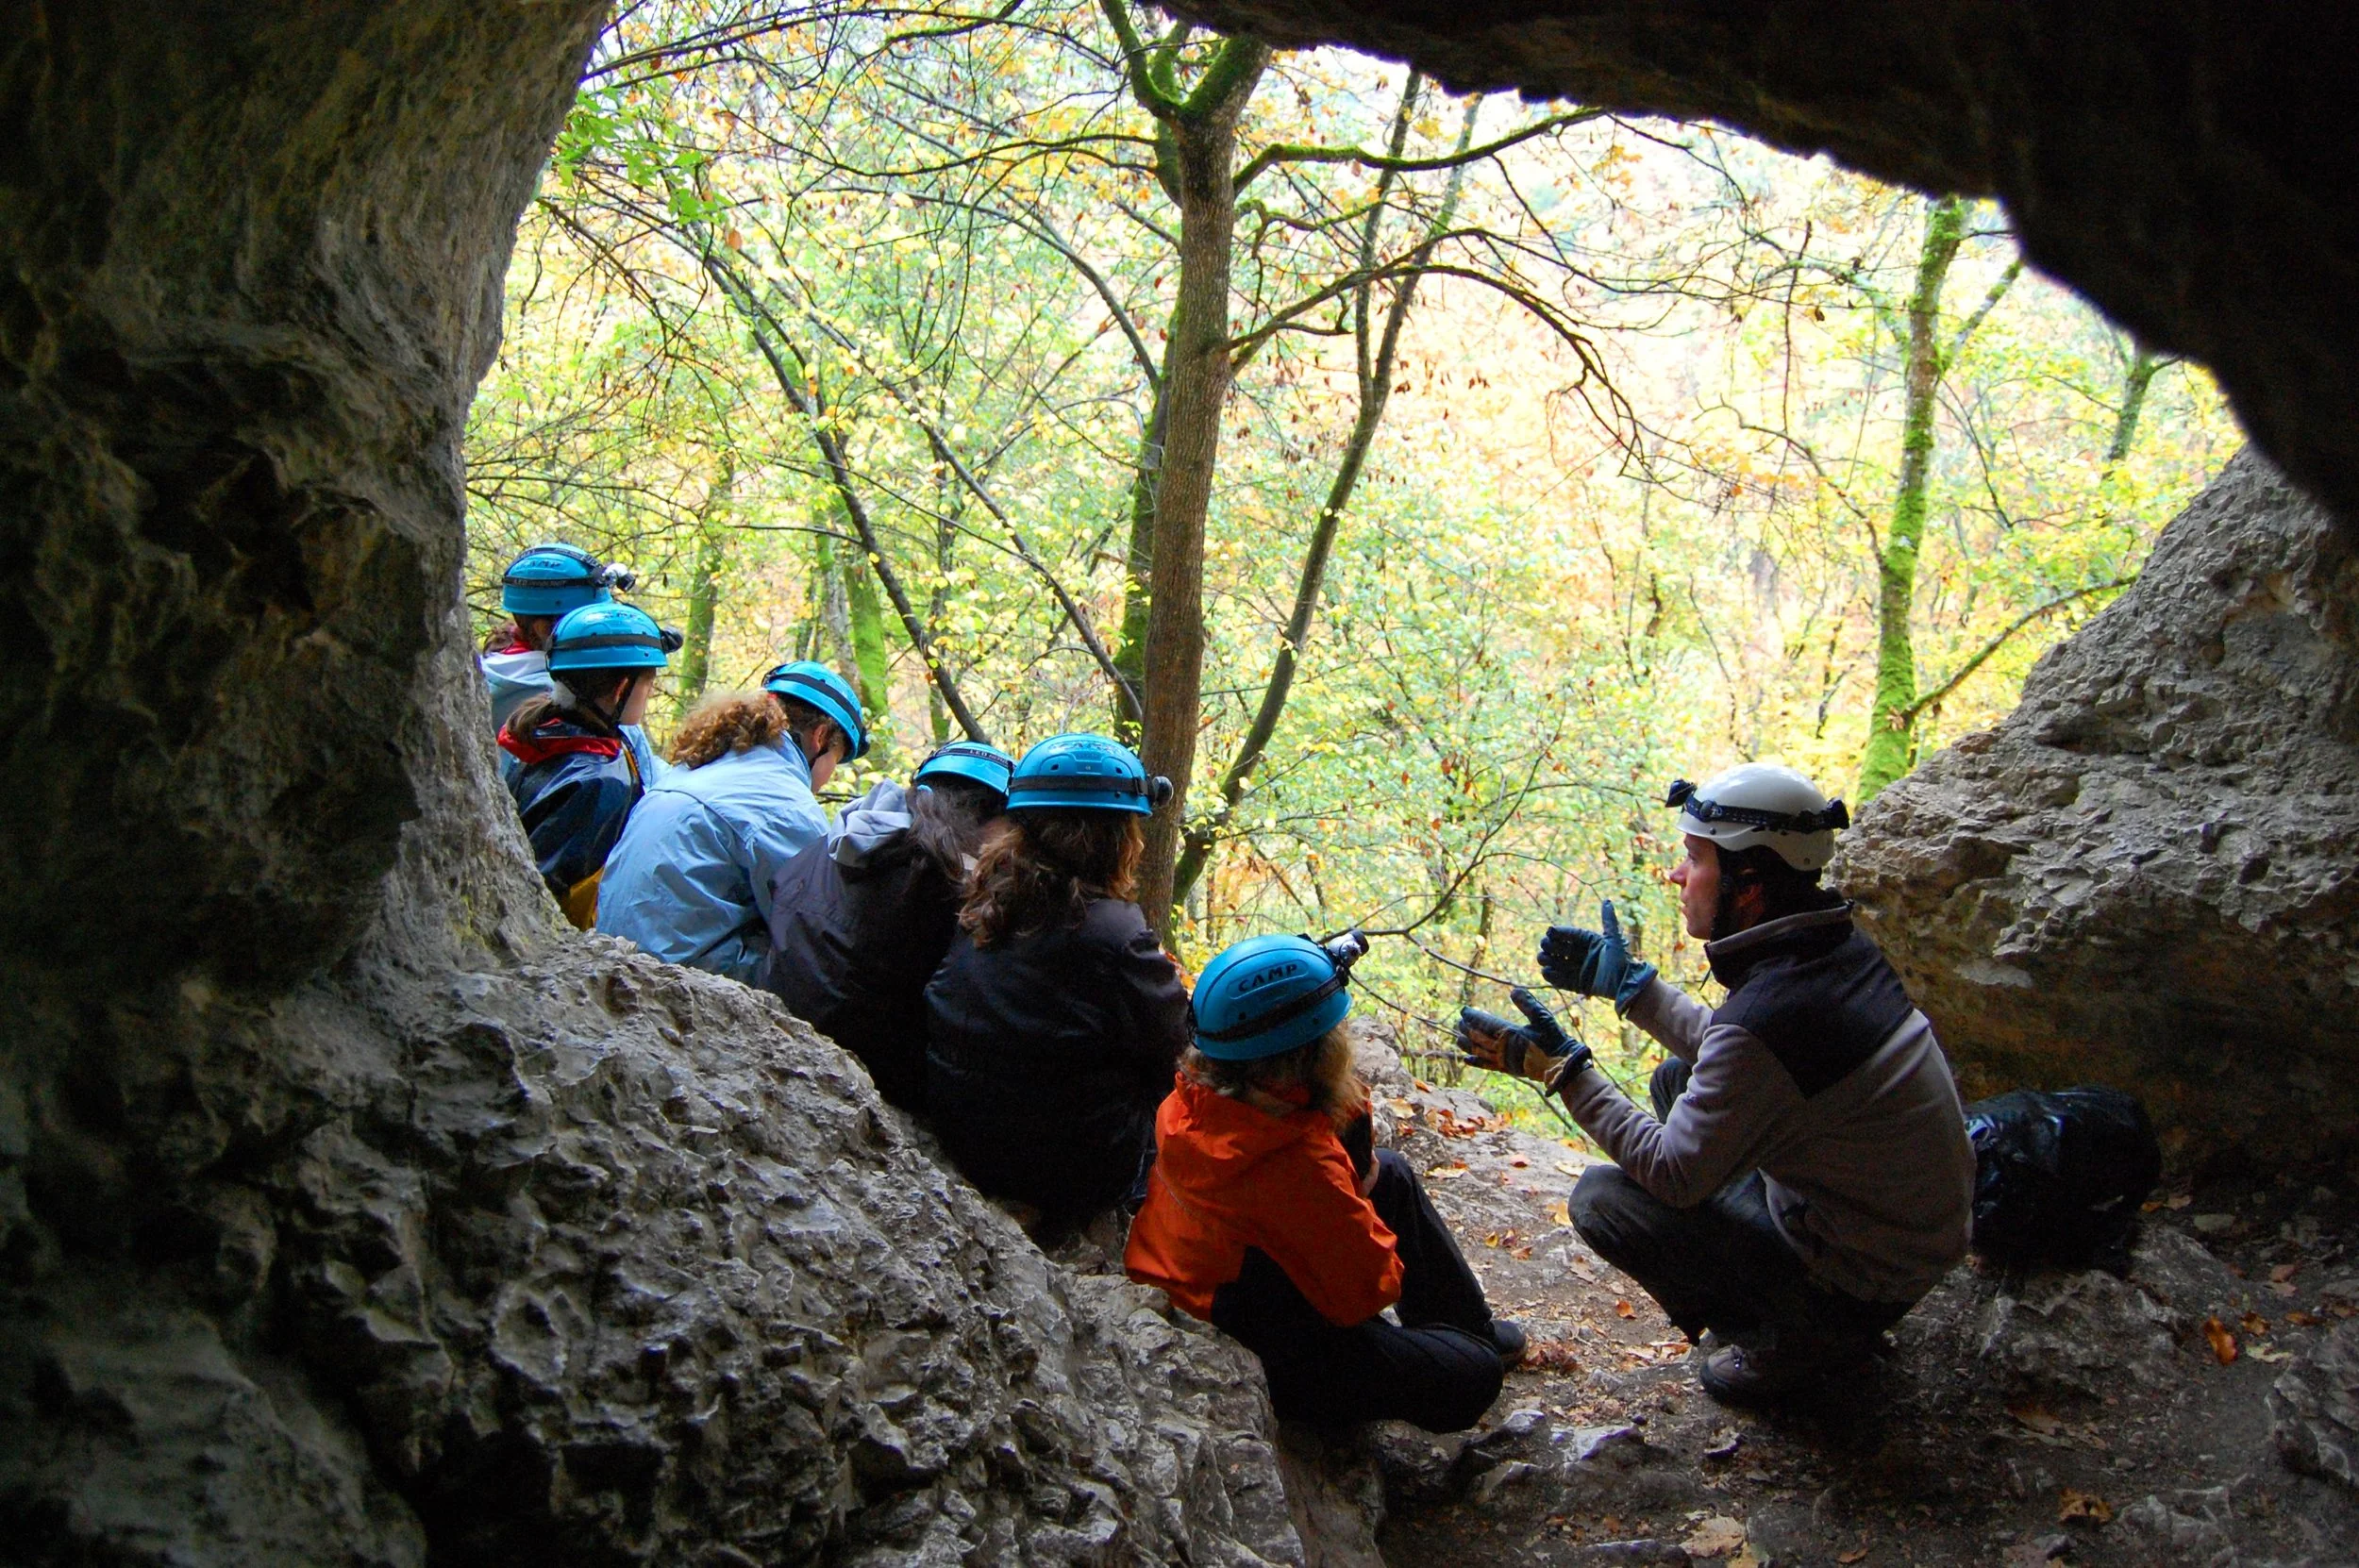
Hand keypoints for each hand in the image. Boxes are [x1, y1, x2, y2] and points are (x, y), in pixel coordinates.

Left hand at [1456, 988, 1591, 1082]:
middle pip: (1478, 1037)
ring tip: (1458, 1038)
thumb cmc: (1553, 1038)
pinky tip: (1467, 1059)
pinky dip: (1476, 1061)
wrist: (1560, 1064)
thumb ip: (1527, 1003)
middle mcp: (1502, 1047)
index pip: (1484, 1023)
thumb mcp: (1542, 1016)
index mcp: (1509, 1033)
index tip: (1464, 1010)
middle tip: (1459, 1022)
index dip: (1472, 1017)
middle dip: (1467, 1029)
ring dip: (1467, 1044)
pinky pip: (1486, 1065)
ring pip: (1479, 1051)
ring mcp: (1503, 1060)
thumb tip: (1513, 990)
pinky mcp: (1507, 1069)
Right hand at [1536, 899, 1657, 1014]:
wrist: (1626, 985)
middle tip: (1544, 945)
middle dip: (1550, 947)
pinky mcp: (1578, 985)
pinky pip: (1562, 980)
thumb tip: (1607, 900)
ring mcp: (1580, 970)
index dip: (1560, 933)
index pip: (1571, 935)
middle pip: (1561, 949)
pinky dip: (1553, 977)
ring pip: (1558, 964)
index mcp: (1590, 942)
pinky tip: (1546, 972)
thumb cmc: (1621, 961)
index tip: (1550, 931)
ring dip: (1548, 961)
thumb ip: (1609, 921)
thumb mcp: (1614, 940)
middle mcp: (1583, 955)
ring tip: (1543, 959)